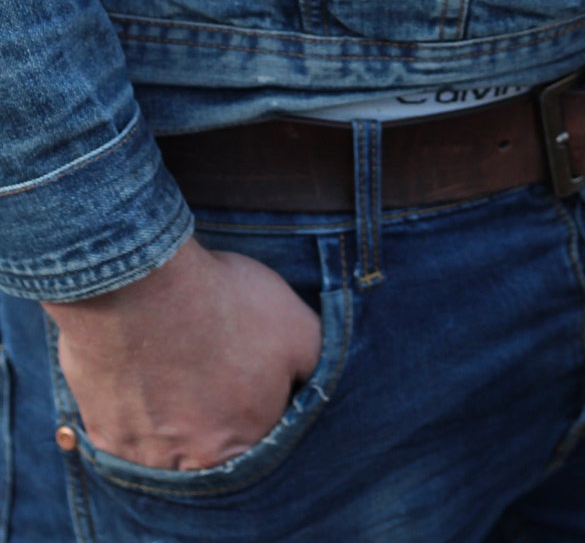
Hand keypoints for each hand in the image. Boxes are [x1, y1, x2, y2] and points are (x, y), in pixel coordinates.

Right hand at [43, 237, 321, 470]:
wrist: (141, 283)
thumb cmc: (224, 304)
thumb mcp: (297, 326)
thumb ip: (316, 363)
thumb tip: (318, 377)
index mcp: (242, 443)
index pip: (260, 435)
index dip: (260, 397)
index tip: (251, 364)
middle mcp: (191, 462)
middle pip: (212, 442)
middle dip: (218, 406)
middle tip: (214, 360)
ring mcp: (142, 452)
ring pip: (168, 439)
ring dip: (176, 409)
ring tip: (180, 359)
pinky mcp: (103, 431)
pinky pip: (126, 427)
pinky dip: (137, 401)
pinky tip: (145, 367)